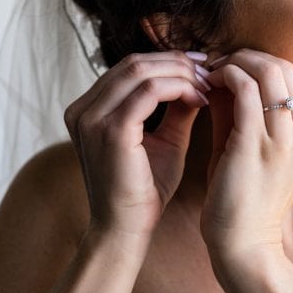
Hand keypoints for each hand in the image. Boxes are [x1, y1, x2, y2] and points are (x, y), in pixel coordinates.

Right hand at [63, 51, 210, 249]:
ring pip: (141, 70)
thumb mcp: (164, 141)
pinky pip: (149, 91)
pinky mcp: (111, 131)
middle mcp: (82, 110)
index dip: (168, 62)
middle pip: (133, 63)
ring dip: (180, 74)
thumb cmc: (144, 192)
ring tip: (208, 85)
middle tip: (210, 71)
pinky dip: (178, 88)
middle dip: (177, 62)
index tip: (202, 68)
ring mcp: (92, 118)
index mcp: (88, 110)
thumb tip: (197, 80)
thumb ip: (175, 108)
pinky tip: (199, 99)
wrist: (127, 230)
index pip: (129, 68)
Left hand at [200, 49, 292, 266]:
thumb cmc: (241, 200)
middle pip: (284, 66)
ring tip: (209, 71)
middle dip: (247, 56)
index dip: (259, 62)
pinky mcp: (259, 144)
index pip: (292, 78)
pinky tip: (206, 83)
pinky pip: (246, 89)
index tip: (229, 66)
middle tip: (216, 62)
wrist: (243, 244)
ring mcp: (287, 140)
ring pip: (267, 70)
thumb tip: (222, 73)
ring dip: (234, 62)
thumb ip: (240, 111)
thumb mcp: (247, 148)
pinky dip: (225, 76)